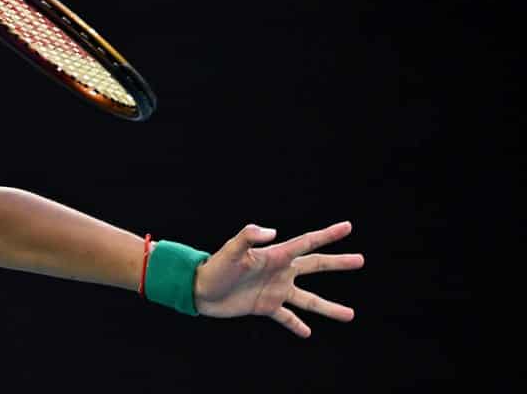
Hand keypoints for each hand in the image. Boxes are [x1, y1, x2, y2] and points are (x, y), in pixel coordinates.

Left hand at [191, 221, 363, 336]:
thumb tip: (272, 231)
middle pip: (315, 266)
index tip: (347, 227)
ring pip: (309, 299)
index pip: (307, 243)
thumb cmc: (215, 267)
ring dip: (329, 307)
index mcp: (275, 256)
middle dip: (338, 263)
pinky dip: (297, 325)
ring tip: (350, 315)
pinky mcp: (266, 306)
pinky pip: (287, 317)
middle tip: (360, 260)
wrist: (200, 289)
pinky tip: (308, 332)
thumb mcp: (231, 250)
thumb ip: (249, 236)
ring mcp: (275, 290)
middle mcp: (279, 272)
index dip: (328, 234)